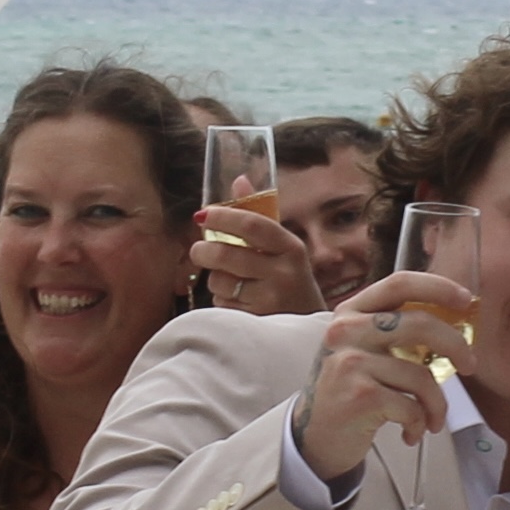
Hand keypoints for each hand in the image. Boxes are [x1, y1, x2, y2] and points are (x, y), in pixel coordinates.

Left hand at [190, 200, 326, 316]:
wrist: (309, 329)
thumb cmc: (290, 280)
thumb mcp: (283, 248)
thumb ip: (259, 214)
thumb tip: (239, 180)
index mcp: (291, 248)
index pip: (251, 224)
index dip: (223, 216)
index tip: (204, 214)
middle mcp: (284, 274)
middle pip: (225, 254)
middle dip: (203, 250)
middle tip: (200, 250)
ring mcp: (270, 302)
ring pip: (219, 281)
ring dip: (215, 280)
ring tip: (229, 281)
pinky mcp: (256, 324)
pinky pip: (221, 305)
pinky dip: (221, 302)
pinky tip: (237, 302)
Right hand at [297, 270, 467, 479]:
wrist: (314, 436)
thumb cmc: (350, 390)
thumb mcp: (363, 349)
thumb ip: (396, 332)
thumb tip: (455, 325)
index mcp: (350, 311)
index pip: (399, 284)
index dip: (438, 287)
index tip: (466, 300)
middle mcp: (346, 331)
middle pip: (420, 325)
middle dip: (456, 346)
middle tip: (470, 366)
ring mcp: (351, 362)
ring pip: (421, 376)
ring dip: (437, 404)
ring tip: (432, 419)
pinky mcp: (360, 396)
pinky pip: (412, 406)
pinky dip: (419, 424)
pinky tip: (410, 432)